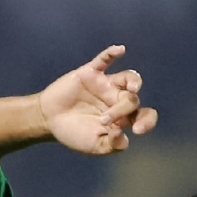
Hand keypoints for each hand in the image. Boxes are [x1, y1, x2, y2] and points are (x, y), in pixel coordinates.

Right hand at [37, 45, 158, 155]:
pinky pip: (104, 60)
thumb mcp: (95, 146)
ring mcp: (106, 84)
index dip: (147, 122)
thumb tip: (123, 135)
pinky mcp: (91, 73)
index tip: (136, 130)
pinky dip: (112, 53)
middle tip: (104, 120)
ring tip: (132, 87)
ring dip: (133, 81)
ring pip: (128, 77)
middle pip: (132, 99)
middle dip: (121, 110)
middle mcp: (118, 99)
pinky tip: (120, 50)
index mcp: (123, 117)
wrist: (49, 120)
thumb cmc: (74, 133)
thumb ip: (112, 145)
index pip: (145, 115)